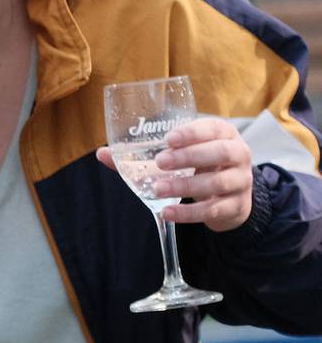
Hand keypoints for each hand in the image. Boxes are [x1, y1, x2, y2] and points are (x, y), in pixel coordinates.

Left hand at [96, 117, 253, 231]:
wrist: (229, 196)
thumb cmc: (198, 167)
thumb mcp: (178, 156)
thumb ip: (142, 156)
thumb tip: (102, 153)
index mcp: (222, 134)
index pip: (212, 128)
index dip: (192, 133)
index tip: (168, 139)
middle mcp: (238, 154)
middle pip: (221, 153)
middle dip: (190, 156)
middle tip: (160, 162)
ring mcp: (240, 181)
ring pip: (218, 182)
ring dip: (185, 186)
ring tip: (158, 189)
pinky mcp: (236, 206)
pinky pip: (213, 210)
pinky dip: (189, 213)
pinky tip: (166, 212)